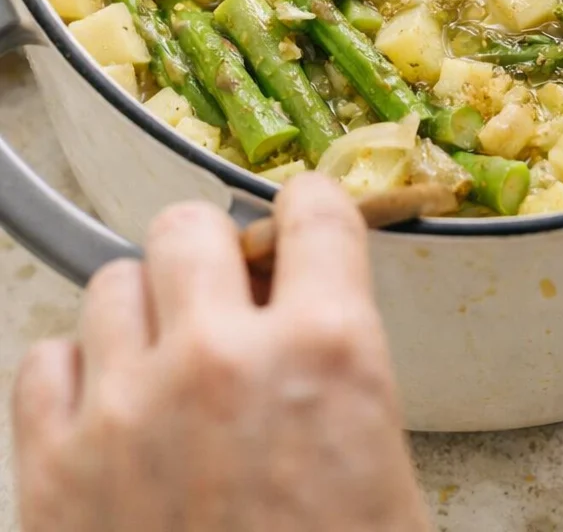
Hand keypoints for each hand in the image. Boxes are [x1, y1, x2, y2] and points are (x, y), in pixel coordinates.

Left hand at [13, 175, 429, 531]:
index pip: (314, 209)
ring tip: (163, 368)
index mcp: (327, 354)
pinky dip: (73, 376)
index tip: (299, 227)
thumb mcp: (386, 488)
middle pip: (188, 225)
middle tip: (224, 303)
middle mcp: (220, 359)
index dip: (308, 214)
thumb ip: (345, 379)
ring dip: (141, 314)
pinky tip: (106, 416)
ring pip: (111, 281)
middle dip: (210, 256)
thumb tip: (311, 326)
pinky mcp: (49, 469)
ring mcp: (125, 408)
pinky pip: (43, 360)